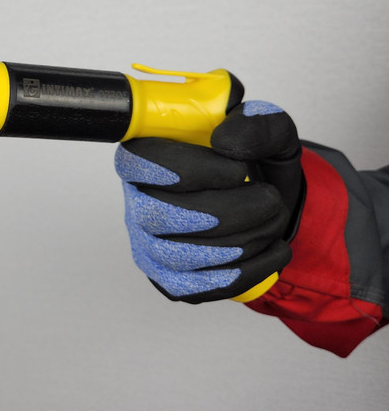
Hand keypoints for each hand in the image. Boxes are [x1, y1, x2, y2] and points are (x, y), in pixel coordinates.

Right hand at [115, 101, 303, 302]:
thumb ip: (256, 122)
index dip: (186, 169)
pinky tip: (272, 251)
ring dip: (243, 241)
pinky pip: (198, 287)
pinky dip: (246, 272)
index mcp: (146, 153)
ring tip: (273, 222)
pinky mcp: (168, 279)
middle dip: (231, 212)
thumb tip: (226, 142)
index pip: (139, 162)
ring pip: (182, 255)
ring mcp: (147, 244)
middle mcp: (137, 200)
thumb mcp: (268, 131)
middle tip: (269, 199)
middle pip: (161, 215)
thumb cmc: (256, 162)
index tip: (236, 170)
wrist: (268, 205)